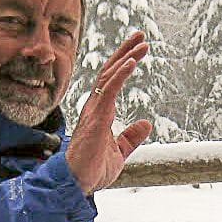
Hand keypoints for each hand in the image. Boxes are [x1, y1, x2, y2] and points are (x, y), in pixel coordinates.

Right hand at [66, 31, 155, 196]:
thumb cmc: (92, 170)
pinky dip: (120, 74)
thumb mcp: (119, 152)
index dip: (124, 63)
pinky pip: (108, 90)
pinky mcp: (95, 118)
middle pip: (109, 71)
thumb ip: (131, 137)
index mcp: (99, 112)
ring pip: (109, 76)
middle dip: (125, 52)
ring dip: (126, 58)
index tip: (138, 49)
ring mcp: (94, 111)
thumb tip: (146, 124)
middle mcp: (94, 107)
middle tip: (141, 36)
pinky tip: (131, 62)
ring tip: (142, 44)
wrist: (76, 184)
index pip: (111, 81)